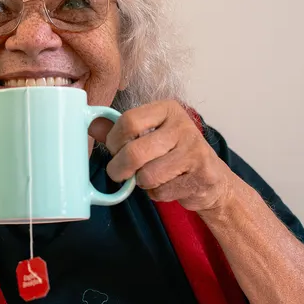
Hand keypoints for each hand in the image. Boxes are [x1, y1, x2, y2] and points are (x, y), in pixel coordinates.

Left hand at [90, 100, 235, 212]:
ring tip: (150, 176)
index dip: (114, 141)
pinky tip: (168, 185)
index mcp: (167, 109)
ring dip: (141, 183)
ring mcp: (195, 151)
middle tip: (118, 173)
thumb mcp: (148, 134)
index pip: (129, 121)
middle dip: (119, 168)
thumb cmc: (172, 153)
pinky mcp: (201, 175)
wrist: (211, 178)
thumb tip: (92, 124)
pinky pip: (162, 191)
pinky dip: (157, 194)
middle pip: (135, 152)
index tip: (113, 150)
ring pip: (148, 175)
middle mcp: (183, 126)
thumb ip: (120, 130)